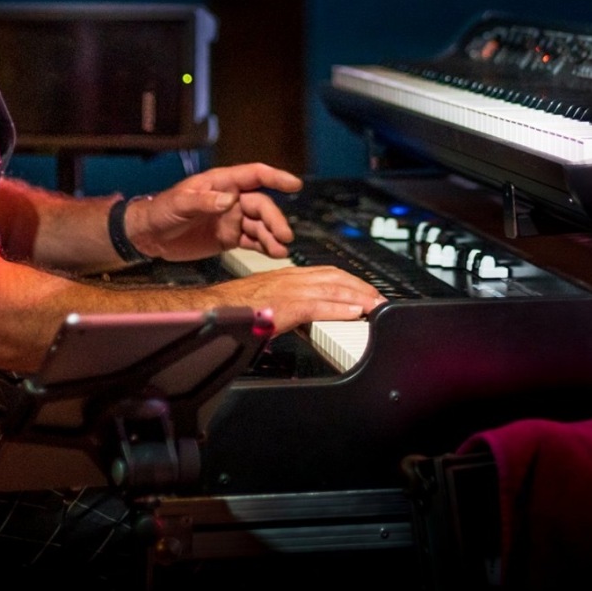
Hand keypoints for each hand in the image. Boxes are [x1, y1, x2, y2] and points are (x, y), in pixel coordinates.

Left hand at [126, 161, 303, 262]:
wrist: (150, 236)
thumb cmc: (162, 210)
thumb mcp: (180, 203)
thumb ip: (204, 201)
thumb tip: (230, 200)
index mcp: (222, 183)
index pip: (254, 176)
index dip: (275, 178)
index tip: (294, 185)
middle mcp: (232, 199)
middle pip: (261, 205)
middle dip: (275, 219)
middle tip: (284, 235)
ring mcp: (232, 219)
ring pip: (260, 225)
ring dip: (273, 236)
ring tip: (281, 250)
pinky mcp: (229, 238)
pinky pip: (252, 241)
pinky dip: (265, 246)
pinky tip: (275, 253)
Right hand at [209, 265, 383, 334]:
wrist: (212, 308)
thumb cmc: (234, 308)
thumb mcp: (267, 302)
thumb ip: (287, 305)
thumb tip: (304, 317)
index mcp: (287, 276)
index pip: (326, 273)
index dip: (350, 281)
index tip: (366, 291)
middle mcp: (290, 278)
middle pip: (335, 277)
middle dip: (361, 287)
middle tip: (380, 299)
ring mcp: (288, 290)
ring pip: (332, 288)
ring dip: (359, 297)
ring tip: (376, 306)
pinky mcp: (285, 305)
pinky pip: (318, 305)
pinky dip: (340, 308)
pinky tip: (355, 313)